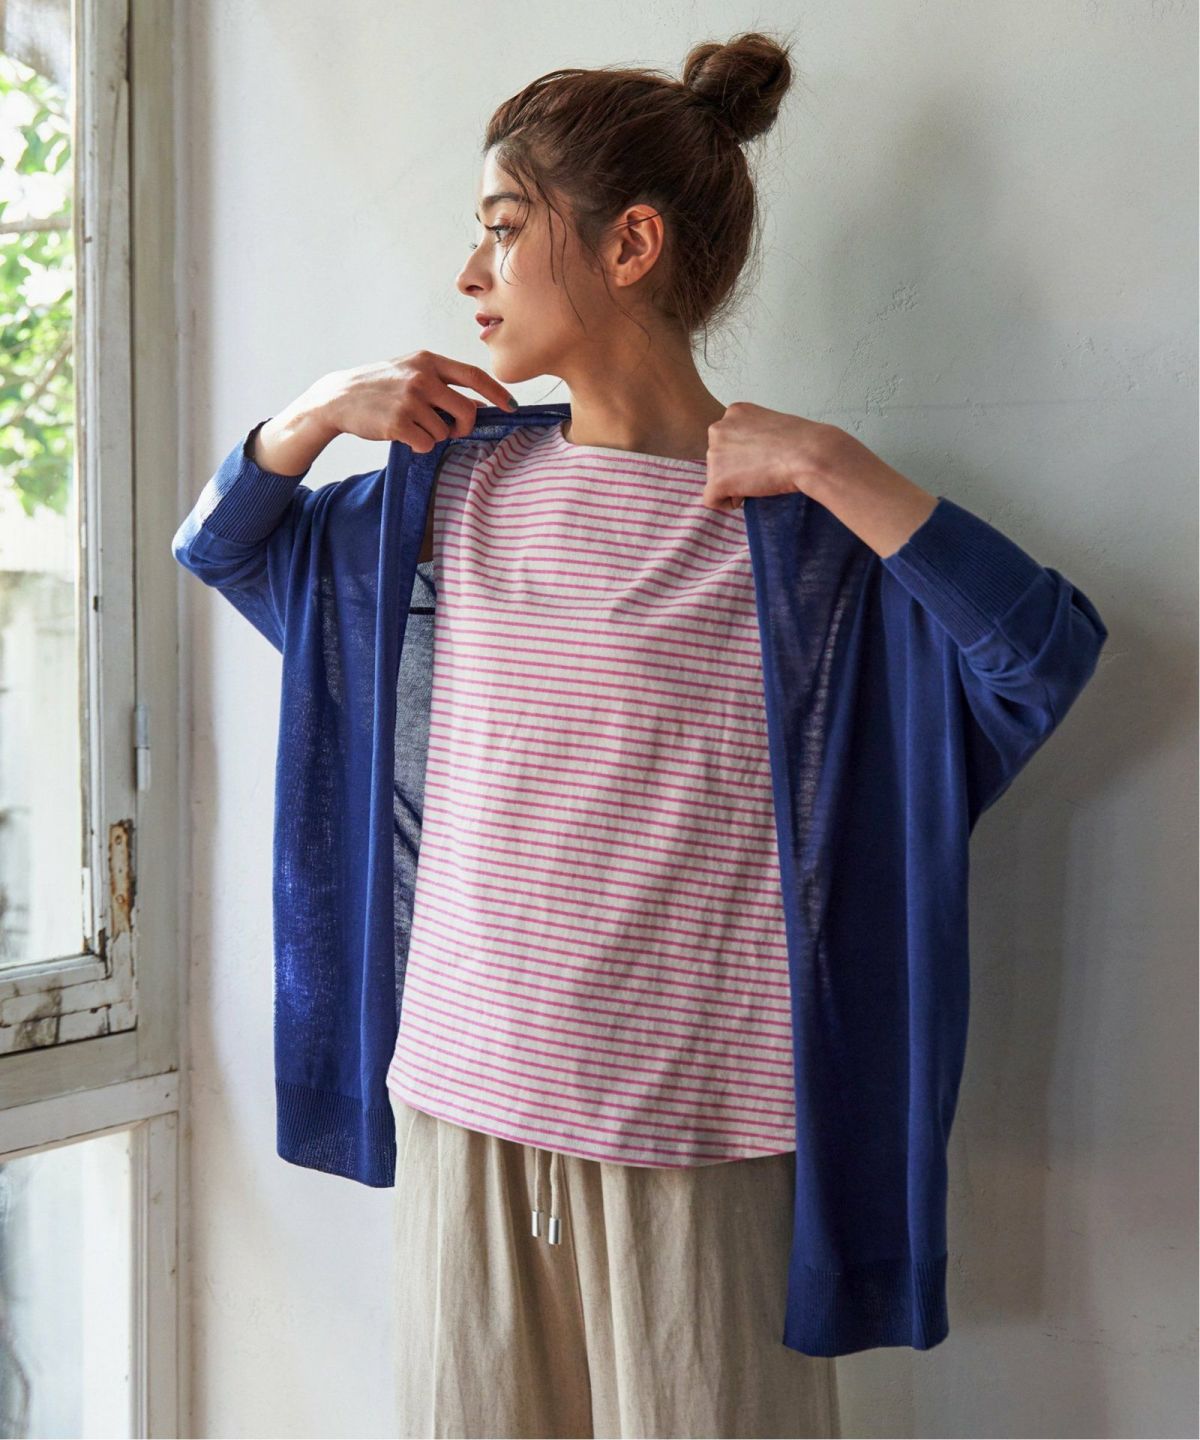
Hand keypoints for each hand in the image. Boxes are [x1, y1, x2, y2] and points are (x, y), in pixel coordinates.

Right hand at [312, 351, 518, 452]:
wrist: (339, 397)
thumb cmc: (379, 386)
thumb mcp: (411, 372)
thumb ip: (442, 383)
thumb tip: (478, 403)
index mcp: (428, 360)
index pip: (474, 375)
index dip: (497, 393)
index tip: (511, 406)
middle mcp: (422, 377)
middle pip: (467, 410)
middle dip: (465, 427)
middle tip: (453, 431)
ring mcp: (410, 399)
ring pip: (444, 431)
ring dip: (434, 436)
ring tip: (412, 426)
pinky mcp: (398, 422)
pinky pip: (426, 444)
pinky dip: (418, 445)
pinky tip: (402, 434)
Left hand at [700, 402, 836, 511]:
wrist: (808, 454)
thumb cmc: (802, 441)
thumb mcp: (772, 425)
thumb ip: (753, 435)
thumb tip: (749, 454)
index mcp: (734, 412)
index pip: (726, 439)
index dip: (743, 454)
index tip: (762, 458)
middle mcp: (718, 429)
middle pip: (718, 458)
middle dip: (735, 469)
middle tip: (761, 471)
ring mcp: (714, 454)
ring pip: (715, 477)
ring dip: (734, 484)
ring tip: (760, 480)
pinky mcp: (716, 479)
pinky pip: (711, 499)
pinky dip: (726, 503)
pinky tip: (746, 497)